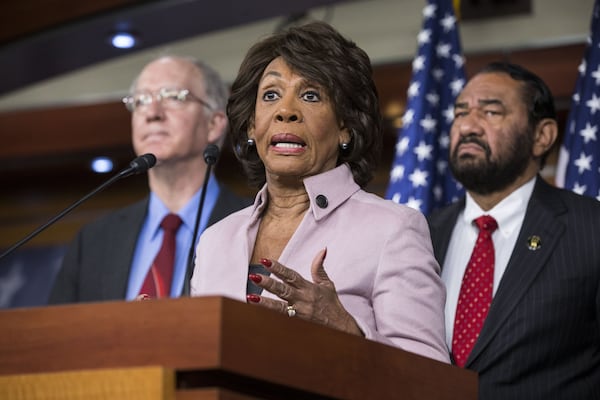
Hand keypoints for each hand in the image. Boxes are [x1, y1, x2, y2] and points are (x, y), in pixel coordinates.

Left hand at [247, 248, 362, 335]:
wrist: (340, 327)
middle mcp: (303, 299)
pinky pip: (282, 318)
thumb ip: (319, 267)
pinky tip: (258, 312)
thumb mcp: (327, 284)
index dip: (278, 268)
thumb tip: (322, 250)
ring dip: (264, 302)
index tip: (266, 261)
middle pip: (283, 290)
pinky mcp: (297, 323)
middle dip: (268, 283)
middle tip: (254, 276)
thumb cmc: (332, 304)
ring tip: (251, 298)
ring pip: (279, 307)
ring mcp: (299, 312)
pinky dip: (270, 315)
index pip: (291, 275)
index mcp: (309, 288)